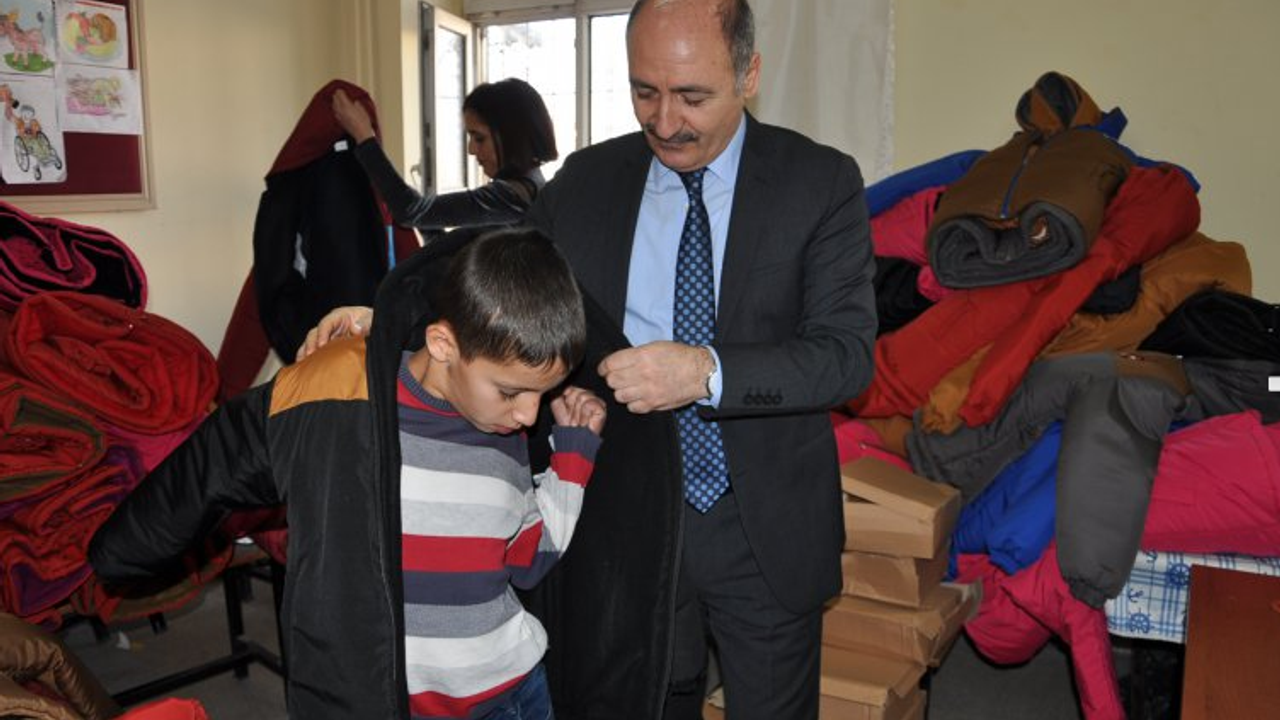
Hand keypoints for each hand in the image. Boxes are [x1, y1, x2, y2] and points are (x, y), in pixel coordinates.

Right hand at [296, 306, 373, 360]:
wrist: (376, 328)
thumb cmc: (372, 321)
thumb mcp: (372, 319)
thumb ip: (366, 323)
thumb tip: (356, 329)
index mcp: (340, 316)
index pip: (326, 323)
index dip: (322, 333)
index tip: (322, 344)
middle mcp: (331, 326)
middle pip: (315, 333)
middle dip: (311, 344)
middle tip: (310, 356)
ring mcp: (328, 337)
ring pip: (311, 343)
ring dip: (305, 353)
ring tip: (302, 365)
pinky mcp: (328, 348)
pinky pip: (315, 352)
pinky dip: (309, 360)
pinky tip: (304, 370)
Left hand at [331, 89, 375, 143]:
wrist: (361, 134)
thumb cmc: (363, 122)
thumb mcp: (363, 110)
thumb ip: (357, 104)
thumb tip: (355, 102)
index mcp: (346, 105)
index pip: (340, 95)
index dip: (340, 91)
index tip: (340, 89)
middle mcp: (341, 110)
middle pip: (335, 100)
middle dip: (336, 96)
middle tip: (338, 93)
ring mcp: (339, 116)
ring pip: (334, 106)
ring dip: (335, 102)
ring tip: (336, 100)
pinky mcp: (340, 121)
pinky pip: (335, 112)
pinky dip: (336, 109)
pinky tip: (337, 109)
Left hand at [550, 386, 606, 435]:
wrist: (573, 439)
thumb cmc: (566, 424)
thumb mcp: (557, 404)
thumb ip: (557, 391)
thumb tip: (559, 381)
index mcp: (579, 393)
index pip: (570, 387)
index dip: (566, 401)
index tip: (567, 411)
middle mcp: (589, 395)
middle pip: (576, 391)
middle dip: (571, 407)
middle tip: (573, 418)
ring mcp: (597, 401)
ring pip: (582, 396)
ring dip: (577, 412)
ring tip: (577, 421)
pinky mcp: (601, 408)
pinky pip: (589, 404)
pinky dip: (584, 415)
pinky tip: (584, 422)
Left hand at [597, 342, 712, 413]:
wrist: (700, 372)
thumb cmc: (680, 357)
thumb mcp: (656, 346)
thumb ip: (635, 355)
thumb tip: (618, 363)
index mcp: (642, 356)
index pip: (611, 364)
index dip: (604, 367)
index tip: (604, 369)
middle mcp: (643, 374)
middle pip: (612, 381)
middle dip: (612, 378)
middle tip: (618, 377)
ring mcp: (648, 391)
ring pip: (619, 396)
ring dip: (622, 391)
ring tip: (629, 387)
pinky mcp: (654, 404)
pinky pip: (632, 407)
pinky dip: (632, 403)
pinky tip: (638, 396)